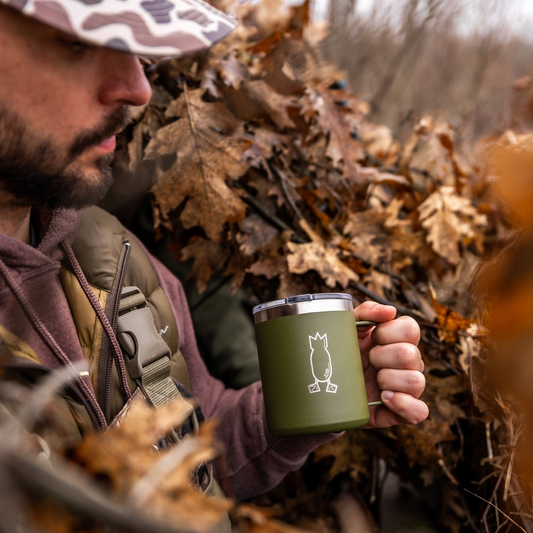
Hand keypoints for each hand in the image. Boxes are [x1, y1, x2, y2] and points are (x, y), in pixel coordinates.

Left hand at [354, 301, 428, 427]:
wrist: (329, 391)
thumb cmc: (343, 355)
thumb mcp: (348, 329)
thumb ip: (365, 312)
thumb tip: (389, 310)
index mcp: (399, 340)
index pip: (411, 328)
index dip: (387, 332)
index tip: (371, 338)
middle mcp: (409, 363)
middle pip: (410, 354)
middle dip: (380, 357)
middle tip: (367, 361)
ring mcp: (409, 388)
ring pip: (415, 381)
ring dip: (387, 379)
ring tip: (373, 381)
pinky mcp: (404, 412)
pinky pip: (419, 411)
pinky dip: (402, 404)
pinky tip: (384, 398)